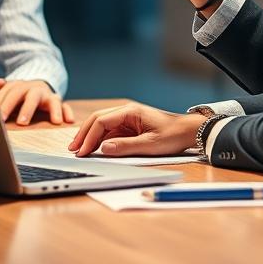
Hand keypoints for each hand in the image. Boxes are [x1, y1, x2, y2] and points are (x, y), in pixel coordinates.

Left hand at [0, 79, 74, 125]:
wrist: (36, 85)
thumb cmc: (17, 95)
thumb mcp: (6, 93)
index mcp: (16, 87)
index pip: (9, 94)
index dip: (4, 105)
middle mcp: (31, 89)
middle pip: (28, 96)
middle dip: (25, 109)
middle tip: (21, 123)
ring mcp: (45, 94)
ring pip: (48, 100)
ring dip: (52, 110)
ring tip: (53, 121)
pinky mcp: (56, 100)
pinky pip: (64, 105)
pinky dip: (66, 112)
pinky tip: (67, 121)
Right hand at [68, 102, 205, 156]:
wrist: (189, 131)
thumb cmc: (173, 135)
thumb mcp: (150, 144)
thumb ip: (126, 147)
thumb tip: (104, 149)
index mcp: (130, 111)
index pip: (101, 121)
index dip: (89, 137)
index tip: (82, 151)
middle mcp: (126, 112)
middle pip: (98, 120)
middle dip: (84, 134)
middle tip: (73, 150)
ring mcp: (128, 119)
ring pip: (103, 125)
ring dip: (90, 137)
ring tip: (79, 150)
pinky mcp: (131, 127)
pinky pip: (111, 132)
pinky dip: (100, 139)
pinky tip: (94, 148)